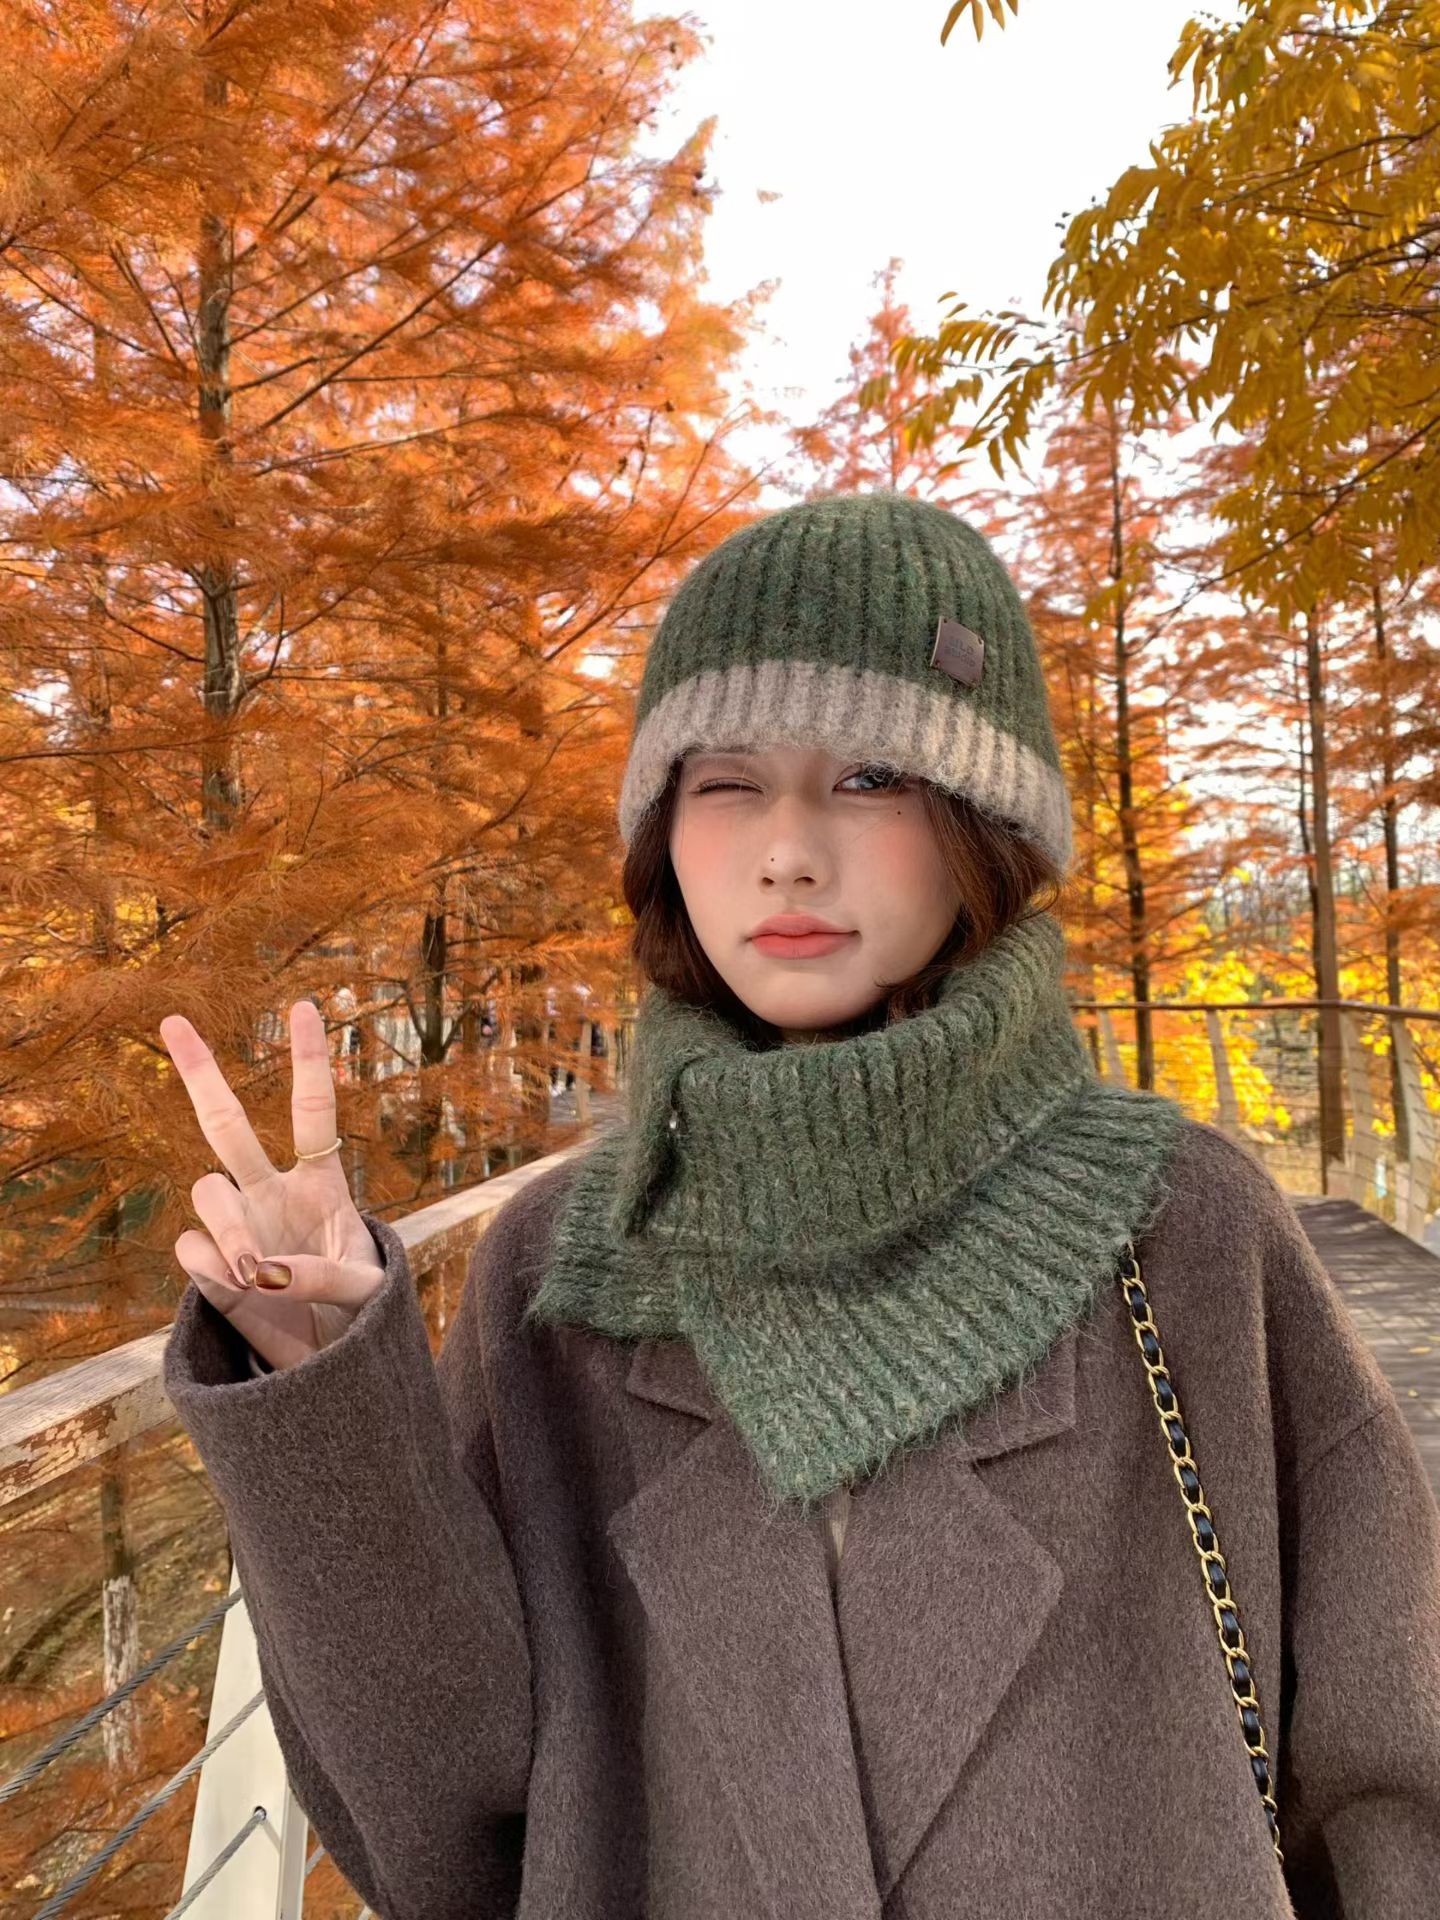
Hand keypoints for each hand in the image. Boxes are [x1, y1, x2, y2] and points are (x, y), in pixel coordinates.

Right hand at [159, 1000, 385, 1370]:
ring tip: (258, 1270)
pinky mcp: (209, 1268)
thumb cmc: (361, 1315)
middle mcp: (270, 1193)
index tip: (303, 1007)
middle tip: (173, 1019)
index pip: (312, 1111)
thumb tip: (264, 1270)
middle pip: (226, 1125)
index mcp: (320, 1183)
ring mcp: (237, 1227)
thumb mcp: (365, 1290)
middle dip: (200, 1073)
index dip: (308, 1060)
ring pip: (206, 1190)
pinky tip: (241, 1288)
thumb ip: (326, 1276)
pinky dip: (214, 1266)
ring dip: (230, 1226)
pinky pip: (192, 1249)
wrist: (333, 1364)